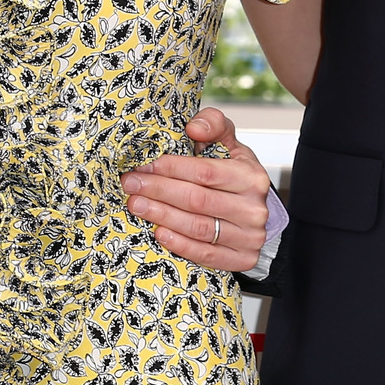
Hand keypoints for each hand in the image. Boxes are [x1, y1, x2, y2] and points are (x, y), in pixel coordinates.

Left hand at [121, 108, 272, 272]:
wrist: (253, 211)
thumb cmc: (235, 175)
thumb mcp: (230, 144)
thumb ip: (214, 124)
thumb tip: (194, 128)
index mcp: (252, 176)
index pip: (205, 172)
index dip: (170, 168)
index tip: (143, 165)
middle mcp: (254, 208)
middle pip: (197, 200)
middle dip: (158, 191)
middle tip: (130, 184)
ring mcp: (250, 237)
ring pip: (198, 227)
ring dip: (162, 216)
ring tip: (136, 205)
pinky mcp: (242, 260)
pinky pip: (205, 254)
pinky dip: (179, 244)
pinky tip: (158, 232)